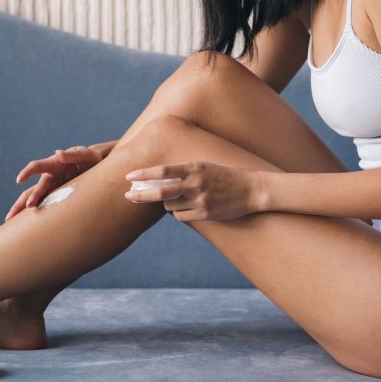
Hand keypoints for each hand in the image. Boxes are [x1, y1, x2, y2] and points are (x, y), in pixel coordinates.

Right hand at [5, 146, 105, 221]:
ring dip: (22, 209)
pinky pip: (45, 206)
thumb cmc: (90, 158)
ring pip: (33, 199)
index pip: (37, 166)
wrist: (97, 166)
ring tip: (10, 222)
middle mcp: (50, 177)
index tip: (19, 180)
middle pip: (32, 189)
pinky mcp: (58, 197)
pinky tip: (26, 226)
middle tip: (17, 213)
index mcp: (54, 164)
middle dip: (24, 200)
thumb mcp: (85, 154)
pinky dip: (35, 214)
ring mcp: (53, 188)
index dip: (28, 172)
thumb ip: (73, 155)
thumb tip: (57, 153)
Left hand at [123, 161, 259, 221]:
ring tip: (176, 199)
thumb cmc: (227, 175)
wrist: (252, 190)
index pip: (163, 170)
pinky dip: (179, 213)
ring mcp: (200, 199)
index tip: (129, 176)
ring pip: (169, 206)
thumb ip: (185, 169)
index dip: (144, 173)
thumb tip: (159, 175)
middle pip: (160, 191)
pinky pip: (181, 216)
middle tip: (128, 196)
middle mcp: (196, 183)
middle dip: (141, 194)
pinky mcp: (205, 213)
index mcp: (195, 167)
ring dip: (166, 204)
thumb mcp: (206, 165)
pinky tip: (186, 209)